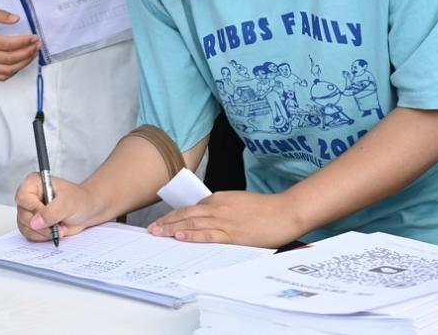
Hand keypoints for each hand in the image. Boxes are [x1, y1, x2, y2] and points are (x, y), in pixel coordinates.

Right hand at [0, 6, 38, 80]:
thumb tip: (16, 19)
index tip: (34, 37)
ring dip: (23, 63)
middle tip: (37, 45)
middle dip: (27, 52)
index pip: (6, 44)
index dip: (23, 42)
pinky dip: (14, 72)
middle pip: (9, 58)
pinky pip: (0, 76)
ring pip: (7, 70)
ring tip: (32, 54)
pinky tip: (21, 63)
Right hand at [15, 172, 103, 241]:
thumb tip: (35, 222)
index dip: (34, 208)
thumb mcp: (68, 203)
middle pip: (22, 214)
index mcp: (34, 182)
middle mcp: (29, 196)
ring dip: (43, 232)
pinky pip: (29, 234)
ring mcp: (29, 210)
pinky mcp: (32, 223)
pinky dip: (42, 236)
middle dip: (41, 225)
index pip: (23, 197)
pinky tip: (55, 231)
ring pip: (24, 226)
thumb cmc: (78, 200)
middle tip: (57, 226)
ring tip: (59, 228)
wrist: (86, 211)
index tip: (49, 215)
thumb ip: (51, 212)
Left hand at [148, 191, 302, 247]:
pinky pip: (208, 235)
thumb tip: (209, 219)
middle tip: (152, 229)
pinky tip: (180, 238)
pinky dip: (193, 236)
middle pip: (186, 214)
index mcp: (220, 199)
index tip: (164, 222)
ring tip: (158, 234)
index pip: (192, 207)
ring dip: (173, 229)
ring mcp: (225, 220)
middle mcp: (219, 207)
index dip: (176, 215)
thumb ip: (223, 209)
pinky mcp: (233, 234)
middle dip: (167, 222)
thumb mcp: (240, 203)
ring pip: (192, 224)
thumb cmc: (266, 209)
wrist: (285, 212)